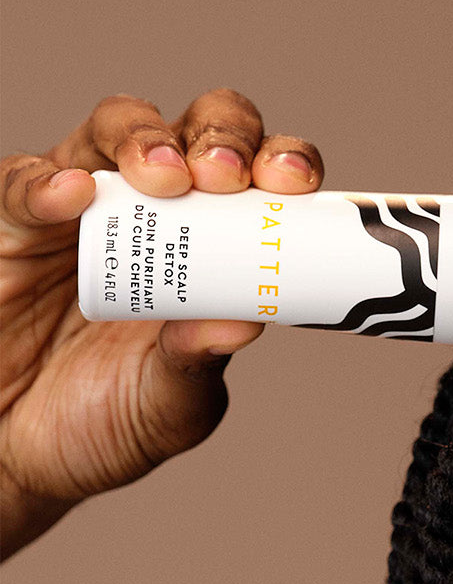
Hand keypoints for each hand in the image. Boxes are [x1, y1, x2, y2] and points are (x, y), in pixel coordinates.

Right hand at [0, 90, 323, 557]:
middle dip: (222, 137)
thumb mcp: (170, 405)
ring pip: (115, 129)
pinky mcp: (13, 223)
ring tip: (164, 175)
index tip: (293, 185)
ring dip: (145, 137)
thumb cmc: (108, 420)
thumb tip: (243, 325)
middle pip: (198, 131)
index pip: (260, 178)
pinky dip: (46, 181)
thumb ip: (198, 364)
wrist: (20, 454)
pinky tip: (71, 194)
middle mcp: (157, 208)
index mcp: (217, 245)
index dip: (283, 164)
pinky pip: (23, 181)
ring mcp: (84, 206)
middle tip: (226, 176)